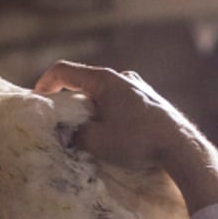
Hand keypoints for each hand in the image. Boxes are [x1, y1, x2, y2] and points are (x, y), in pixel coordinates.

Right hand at [33, 61, 217, 211]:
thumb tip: (68, 135)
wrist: (180, 147)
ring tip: (87, 134)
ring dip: (90, 111)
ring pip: (103, 95)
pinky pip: (120, 104)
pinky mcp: (149, 101)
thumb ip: (76, 135)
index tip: (37, 100)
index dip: (45, 83)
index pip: (65, 71)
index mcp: (105, 80)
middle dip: (69, 102)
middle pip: (85, 84)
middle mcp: (122, 77)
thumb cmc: (137, 141)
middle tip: (61, 123)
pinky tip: (111, 136)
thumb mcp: (98, 141)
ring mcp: (138, 88)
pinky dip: (108, 115)